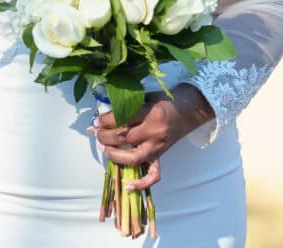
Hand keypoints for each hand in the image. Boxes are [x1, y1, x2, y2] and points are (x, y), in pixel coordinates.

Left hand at [89, 85, 213, 190]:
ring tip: (103, 147)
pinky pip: (153, 175)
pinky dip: (141, 183)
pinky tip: (128, 185)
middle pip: (124, 138)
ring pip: (134, 158)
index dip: (105, 121)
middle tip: (95, 131)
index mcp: (151, 113)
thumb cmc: (164, 102)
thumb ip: (127, 105)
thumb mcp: (146, 97)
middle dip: (105, 136)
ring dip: (114, 155)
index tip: (95, 121)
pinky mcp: (160, 157)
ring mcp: (158, 147)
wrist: (186, 112)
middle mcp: (155, 132)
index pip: (123, 119)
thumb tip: (102, 115)